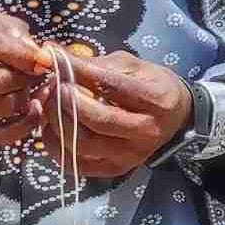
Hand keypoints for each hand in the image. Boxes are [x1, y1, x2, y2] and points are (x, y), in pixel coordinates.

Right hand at [0, 9, 52, 144]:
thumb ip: (4, 25)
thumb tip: (33, 48)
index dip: (23, 52)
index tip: (44, 58)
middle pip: (0, 80)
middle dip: (26, 76)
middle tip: (35, 73)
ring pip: (4, 106)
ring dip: (26, 97)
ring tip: (27, 87)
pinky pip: (0, 135)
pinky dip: (24, 125)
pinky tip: (32, 110)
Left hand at [37, 49, 192, 177]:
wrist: (174, 117)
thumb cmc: (149, 86)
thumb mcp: (130, 66)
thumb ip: (95, 63)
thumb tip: (54, 54)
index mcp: (156, 100)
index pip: (111, 85)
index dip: (78, 71)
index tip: (55, 59)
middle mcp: (146, 132)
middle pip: (98, 119)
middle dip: (67, 100)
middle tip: (53, 85)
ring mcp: (131, 155)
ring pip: (84, 144)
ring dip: (58, 122)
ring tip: (50, 104)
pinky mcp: (115, 169)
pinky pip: (77, 163)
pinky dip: (57, 145)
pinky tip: (51, 127)